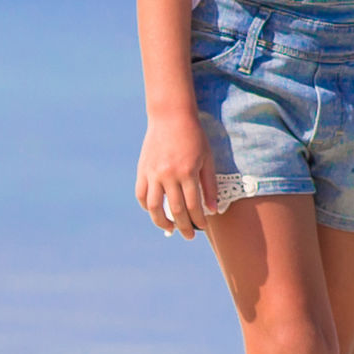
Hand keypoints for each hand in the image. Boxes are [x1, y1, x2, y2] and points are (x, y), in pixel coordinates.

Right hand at [135, 115, 213, 239]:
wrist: (171, 117)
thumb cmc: (195, 137)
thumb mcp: (207, 159)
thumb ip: (209, 185)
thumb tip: (212, 210)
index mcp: (187, 172)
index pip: (193, 205)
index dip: (198, 220)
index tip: (202, 228)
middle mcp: (168, 175)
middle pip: (174, 210)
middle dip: (183, 226)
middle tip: (189, 236)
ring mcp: (152, 174)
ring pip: (153, 207)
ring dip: (161, 222)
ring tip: (170, 229)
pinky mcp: (142, 170)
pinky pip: (141, 194)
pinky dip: (146, 206)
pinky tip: (155, 212)